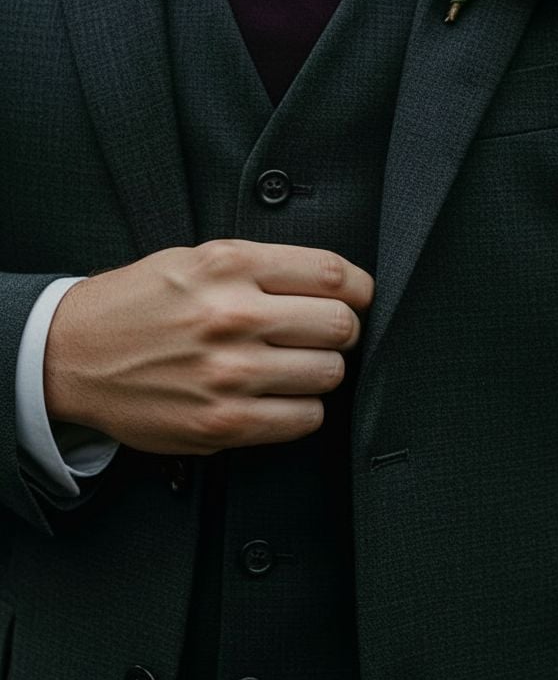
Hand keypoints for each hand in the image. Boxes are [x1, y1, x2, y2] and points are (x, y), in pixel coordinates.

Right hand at [43, 240, 373, 454]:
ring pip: (329, 373)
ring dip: (323, 370)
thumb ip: (263, 267)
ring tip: (296, 364)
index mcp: (230, 265)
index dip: (361, 288)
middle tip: (326, 333)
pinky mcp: (223, 421)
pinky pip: (304, 418)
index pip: (333, 274)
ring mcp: (229, 372)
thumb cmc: (141, 303)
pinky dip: (303, 409)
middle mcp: (233, 315)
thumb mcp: (198, 258)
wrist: (74, 355)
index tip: (360, 297)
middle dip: (343, 330)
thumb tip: (336, 285)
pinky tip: (281, 395)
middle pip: (340, 326)